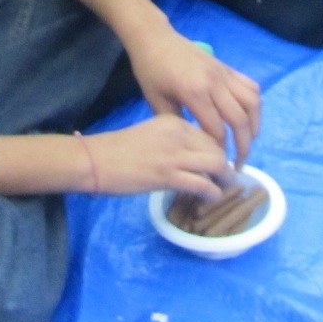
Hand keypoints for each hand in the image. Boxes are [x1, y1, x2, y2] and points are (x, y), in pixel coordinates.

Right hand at [88, 114, 233, 199]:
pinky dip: (213, 193)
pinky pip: (203, 184)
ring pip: (216, 164)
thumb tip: (193, 158)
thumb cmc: (118, 149)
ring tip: (223, 189)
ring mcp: (174, 155)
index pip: (208, 135)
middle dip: (226, 166)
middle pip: (217, 148)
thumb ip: (173, 141)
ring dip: (225, 180)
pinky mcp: (168, 176)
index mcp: (174, 122)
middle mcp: (178, 134)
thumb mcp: (151, 134)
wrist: (96, 160)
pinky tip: (210, 199)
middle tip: (226, 180)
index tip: (219, 165)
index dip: (217, 152)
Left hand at [125, 29, 261, 162]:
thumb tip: (194, 147)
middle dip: (243, 145)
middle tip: (239, 163)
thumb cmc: (150, 70)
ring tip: (248, 141)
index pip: (217, 130)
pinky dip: (254, 104)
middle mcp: (215, 83)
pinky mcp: (227, 68)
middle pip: (240, 119)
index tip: (217, 164)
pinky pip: (250, 86)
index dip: (220, 150)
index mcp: (194, 93)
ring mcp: (224, 74)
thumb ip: (177, 124)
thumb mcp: (156, 101)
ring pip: (253, 102)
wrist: (155, 38)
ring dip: (255, 125)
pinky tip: (248, 116)